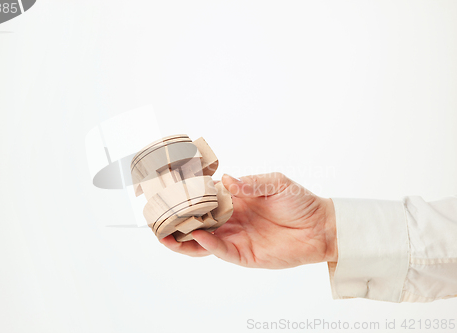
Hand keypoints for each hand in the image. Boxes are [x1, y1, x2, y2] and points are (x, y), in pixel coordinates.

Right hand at [160, 172, 336, 268]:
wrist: (320, 227)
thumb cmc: (299, 202)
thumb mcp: (276, 183)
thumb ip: (251, 183)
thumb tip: (227, 180)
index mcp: (235, 199)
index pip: (204, 196)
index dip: (187, 194)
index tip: (169, 189)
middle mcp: (231, 219)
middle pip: (197, 220)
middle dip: (177, 218)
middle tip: (157, 214)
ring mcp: (235, 237)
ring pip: (202, 240)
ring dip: (183, 237)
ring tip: (165, 232)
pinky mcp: (244, 254)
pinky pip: (221, 251)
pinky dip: (207, 245)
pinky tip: (197, 236)